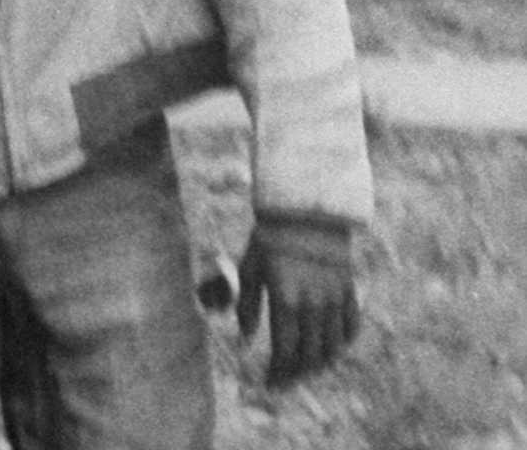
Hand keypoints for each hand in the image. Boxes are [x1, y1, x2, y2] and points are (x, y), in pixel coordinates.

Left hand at [239, 216, 358, 385]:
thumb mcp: (249, 269)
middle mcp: (314, 305)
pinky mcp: (349, 292)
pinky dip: (342, 345)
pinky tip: (330, 350)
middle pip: (310, 354)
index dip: (278, 372)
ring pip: (333, 347)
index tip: (269, 383)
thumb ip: (248, 307)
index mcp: (286, 300)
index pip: (286, 350)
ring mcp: (335, 300)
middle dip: (297, 374)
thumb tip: (246, 341)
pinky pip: (351, 328)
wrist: (306, 212)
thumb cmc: (269, 239)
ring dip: (319, 364)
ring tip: (304, 371)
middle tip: (284, 383)